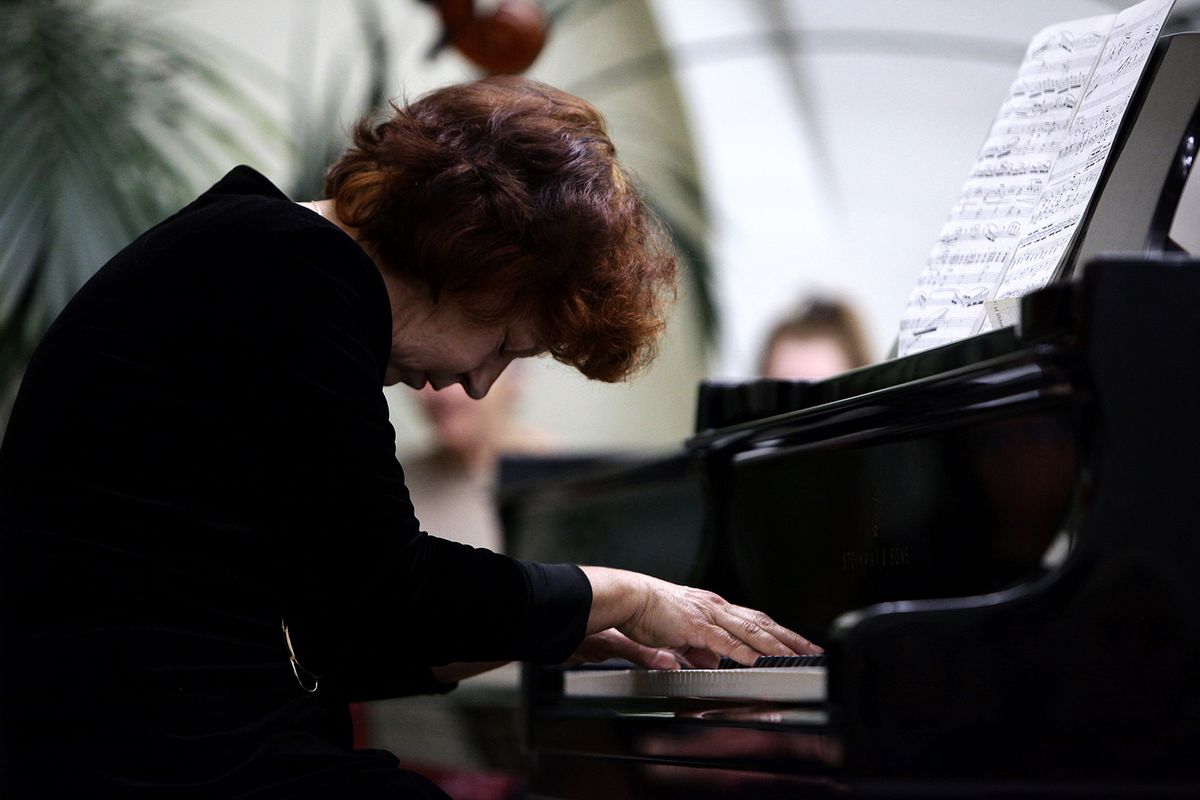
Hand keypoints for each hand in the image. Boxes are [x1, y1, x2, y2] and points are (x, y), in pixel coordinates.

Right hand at [580, 566, 821, 666]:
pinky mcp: (694, 624)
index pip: (757, 621)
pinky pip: (723, 639)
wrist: (628, 597)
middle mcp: (718, 607)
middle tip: (815, 652)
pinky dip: (742, 650)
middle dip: (791, 639)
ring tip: (796, 658)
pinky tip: (757, 660)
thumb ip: (700, 649)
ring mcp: (709, 614)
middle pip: (763, 624)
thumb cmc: (648, 613)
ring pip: (750, 630)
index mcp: (716, 608)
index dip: (781, 634)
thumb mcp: (682, 635)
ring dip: (776, 645)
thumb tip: (716, 662)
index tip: (800, 645)